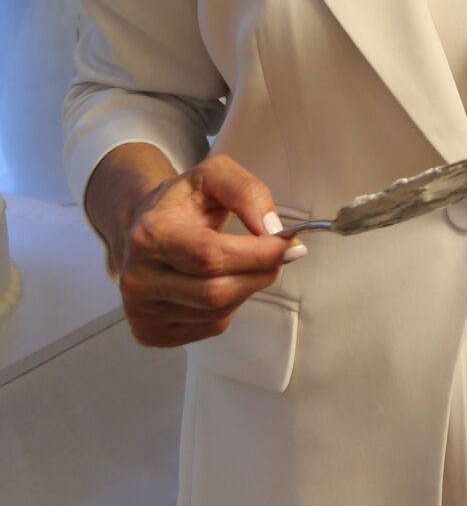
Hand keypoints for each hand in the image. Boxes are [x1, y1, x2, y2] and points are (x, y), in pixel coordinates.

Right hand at [104, 152, 301, 349]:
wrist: (144, 225)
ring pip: (217, 312)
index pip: (211, 256)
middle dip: (260, 273)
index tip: (290, 245)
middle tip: (280, 255)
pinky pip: (210, 327)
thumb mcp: (213, 174)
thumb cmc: (182, 202)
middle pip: (215, 291)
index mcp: (150, 235)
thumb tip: (272, 229)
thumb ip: (247, 192)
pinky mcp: (150, 332)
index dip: (257, 254)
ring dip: (247, 288)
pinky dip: (231, 306)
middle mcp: (138, 278)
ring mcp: (140, 310)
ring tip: (246, 263)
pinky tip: (224, 281)